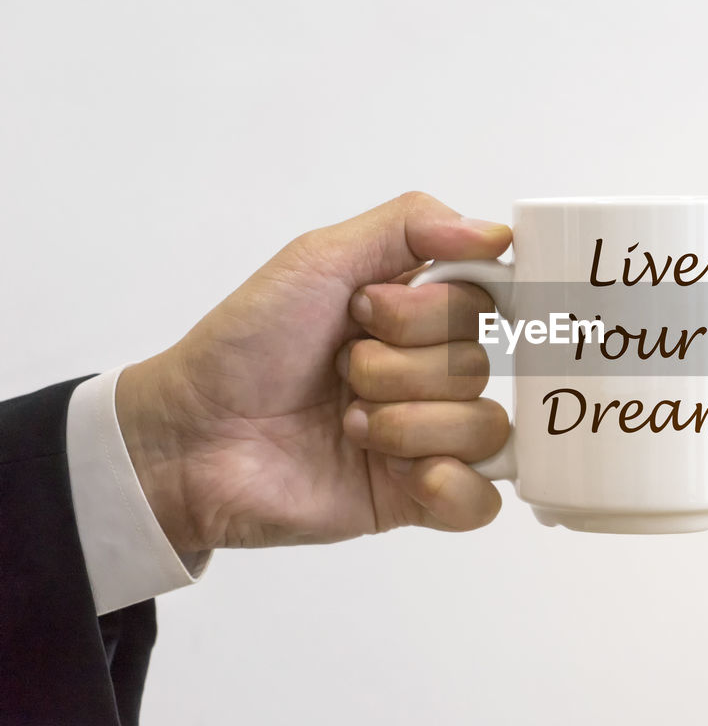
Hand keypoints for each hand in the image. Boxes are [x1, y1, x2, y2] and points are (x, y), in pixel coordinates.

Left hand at [115, 192, 511, 552]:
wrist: (191, 438)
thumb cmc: (244, 347)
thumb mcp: (319, 258)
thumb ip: (411, 225)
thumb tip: (499, 234)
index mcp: (415, 315)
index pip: (480, 303)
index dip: (426, 312)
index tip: (363, 312)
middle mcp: (429, 373)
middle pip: (477, 366)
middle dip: (398, 370)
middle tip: (339, 375)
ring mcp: (428, 438)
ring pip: (482, 426)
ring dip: (407, 425)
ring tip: (348, 426)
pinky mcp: (418, 499)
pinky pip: (483, 500)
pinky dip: (453, 486)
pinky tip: (402, 475)